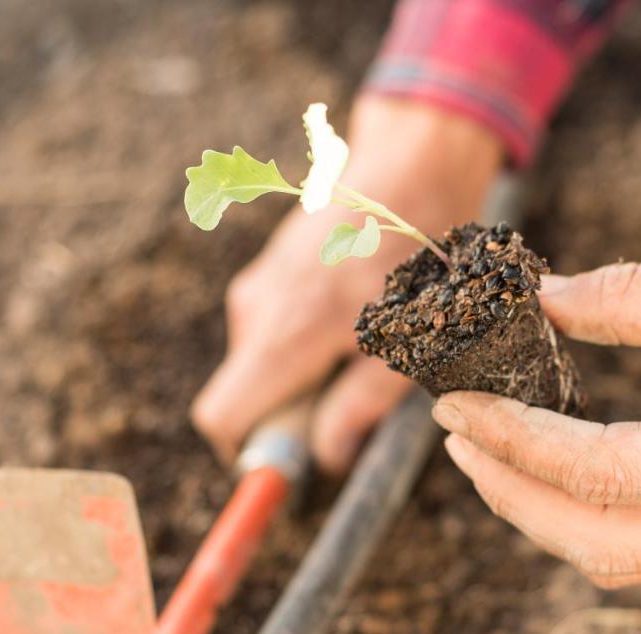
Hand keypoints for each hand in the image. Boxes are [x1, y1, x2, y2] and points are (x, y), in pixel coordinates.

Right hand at [191, 96, 503, 471]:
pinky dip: (305, 344)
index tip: (295, 458)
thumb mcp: (406, 347)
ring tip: (366, 349)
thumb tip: (326, 460)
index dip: (251, 450)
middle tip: (353, 400)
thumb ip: (358, 409)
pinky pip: (274, 330)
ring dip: (304, 376)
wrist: (413, 165)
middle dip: (291, 413)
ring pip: (262, 363)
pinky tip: (357, 319)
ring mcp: (260, 284)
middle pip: (245, 394)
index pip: (221, 417)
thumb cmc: (419, 257)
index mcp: (285, 334)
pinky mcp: (272, 270)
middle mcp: (257, 308)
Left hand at [432, 183, 640, 587]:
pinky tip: (565, 465)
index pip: (600, 473)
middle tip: (456, 437)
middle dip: (514, 496)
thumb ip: (632, 299)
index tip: (456, 403)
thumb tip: (540, 301)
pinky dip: (599, 513)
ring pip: (628, 557)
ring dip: (551, 513)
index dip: (514, 440)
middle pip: (600, 544)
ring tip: (494, 452)